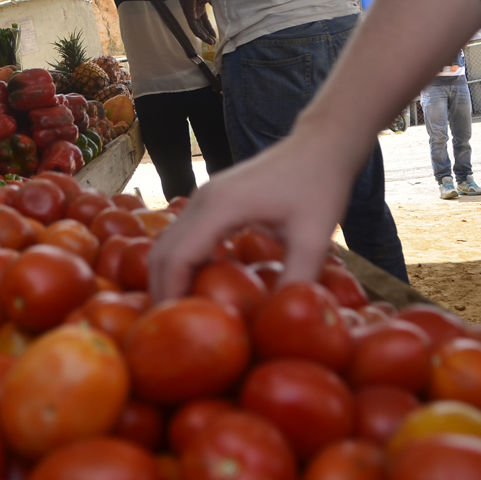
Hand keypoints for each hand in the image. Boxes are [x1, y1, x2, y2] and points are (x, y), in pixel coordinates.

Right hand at [150, 0, 480, 302]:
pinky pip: (182, 236)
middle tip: (169, 333)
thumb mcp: (315, 238)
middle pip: (162, 252)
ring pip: (167, 242)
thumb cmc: (319, 187)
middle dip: (161, 291)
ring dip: (167, 277)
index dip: (170, 296)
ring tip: (180, 316)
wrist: (319, 146)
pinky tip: (197, 289)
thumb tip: (278, 323)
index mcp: (220, 208)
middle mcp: (202, 200)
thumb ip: (297, 280)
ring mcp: (203, 197)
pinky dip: (180, 263)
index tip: (172, 331)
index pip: (177, 258)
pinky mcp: (211, 200)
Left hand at [178, 0, 215, 44]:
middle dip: (208, 35)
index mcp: (200, 7)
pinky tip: (204, 38)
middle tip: (214, 42)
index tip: (216, 35)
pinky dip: (199, 33)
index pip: (205, 21)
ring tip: (211, 43)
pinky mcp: (188, 14)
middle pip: (201, 27)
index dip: (210, 29)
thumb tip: (220, 10)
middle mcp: (195, 11)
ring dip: (204, 36)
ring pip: (197, 28)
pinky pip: (193, 26)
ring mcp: (191, 13)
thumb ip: (214, 4)